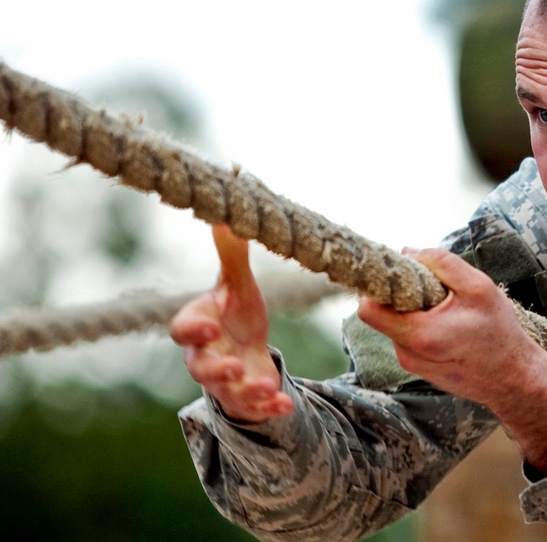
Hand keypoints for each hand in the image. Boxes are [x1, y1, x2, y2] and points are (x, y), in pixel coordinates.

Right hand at [169, 225, 292, 422]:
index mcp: (200, 325)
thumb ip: (232, 257)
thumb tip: (225, 216)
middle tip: (232, 367)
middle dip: (215, 370)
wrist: (247, 350)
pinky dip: (269, 409)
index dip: (192, 330)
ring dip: (245, 392)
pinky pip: (254, 409)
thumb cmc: (236, 314)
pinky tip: (285, 404)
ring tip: (265, 387)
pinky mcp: (248, 399)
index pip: (182, 330)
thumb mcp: (238, 285)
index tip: (210, 326)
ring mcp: (226, 382)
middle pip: (200, 369)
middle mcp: (206, 357)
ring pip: (227, 393)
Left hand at [357, 248, 546, 473]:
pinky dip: (422, 324)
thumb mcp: (479, 287)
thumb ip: (442, 263)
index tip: (399, 272)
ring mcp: (411, 363)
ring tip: (449, 310)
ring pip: (396, 323)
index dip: (379, 284)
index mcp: (419, 334)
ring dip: (415, 309)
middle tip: (434, 288)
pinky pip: (408, 336)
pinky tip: (450, 325)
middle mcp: (407, 353)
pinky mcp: (418, 367)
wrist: (514, 379)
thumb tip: (408, 251)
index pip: (369, 308)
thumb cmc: (500, 333)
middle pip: (382, 312)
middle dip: (403, 293)